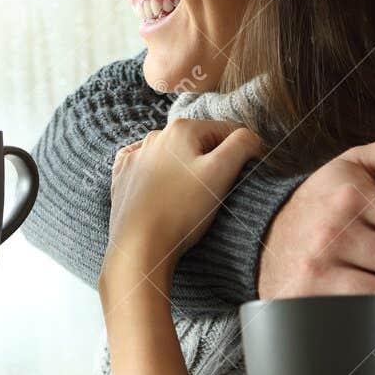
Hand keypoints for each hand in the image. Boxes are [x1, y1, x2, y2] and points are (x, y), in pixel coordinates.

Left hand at [103, 118, 262, 285]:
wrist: (139, 246)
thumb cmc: (182, 210)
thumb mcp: (222, 171)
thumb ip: (242, 144)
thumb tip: (251, 137)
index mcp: (181, 129)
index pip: (226, 132)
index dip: (240, 153)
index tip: (241, 177)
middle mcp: (154, 137)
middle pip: (198, 144)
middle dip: (211, 163)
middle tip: (214, 193)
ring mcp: (135, 157)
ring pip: (173, 157)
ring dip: (186, 170)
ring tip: (190, 199)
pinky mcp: (123, 177)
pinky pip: (147, 169)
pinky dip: (159, 177)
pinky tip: (164, 192)